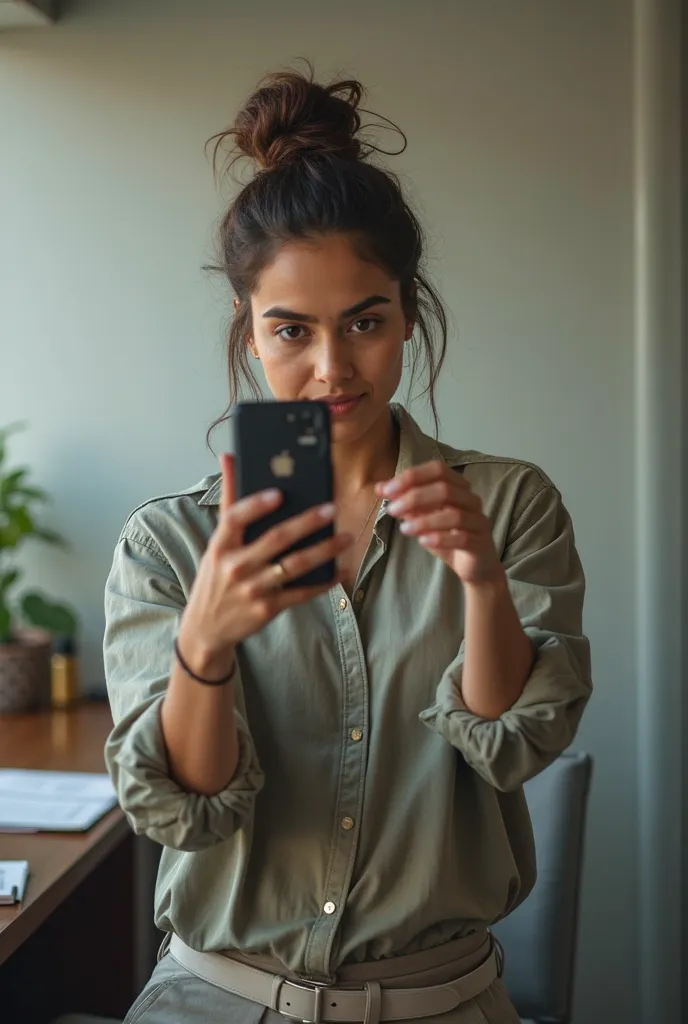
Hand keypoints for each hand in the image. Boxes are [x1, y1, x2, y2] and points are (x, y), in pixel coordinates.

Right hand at [178, 454, 351, 678]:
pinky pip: (301, 593)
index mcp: (221, 544)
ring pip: (295, 566)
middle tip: (332, 508)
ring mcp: (253, 589)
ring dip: (324, 550)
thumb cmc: (216, 577)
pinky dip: (324, 582)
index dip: (256, 504)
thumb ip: (229, 500)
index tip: (279, 492)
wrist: (205, 628)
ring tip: (346, 537)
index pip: (235, 518)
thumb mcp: (216, 543)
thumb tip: (229, 456)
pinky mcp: (268, 608)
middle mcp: (236, 566)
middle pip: (276, 539)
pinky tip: (341, 570)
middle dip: (307, 523)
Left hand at [376, 460, 502, 586]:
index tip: (386, 490)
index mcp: (458, 487)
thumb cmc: (448, 537)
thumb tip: (380, 488)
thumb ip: (406, 502)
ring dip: (425, 520)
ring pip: (454, 514)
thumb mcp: (423, 518)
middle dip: (414, 497)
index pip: (438, 470)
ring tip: (404, 529)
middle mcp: (471, 500)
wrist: (476, 567)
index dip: (412, 476)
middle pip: (445, 489)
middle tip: (391, 510)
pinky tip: (423, 541)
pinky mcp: (480, 544)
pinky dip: (441, 538)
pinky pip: (462, 538)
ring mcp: (478, 521)